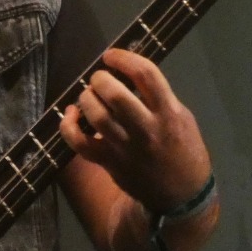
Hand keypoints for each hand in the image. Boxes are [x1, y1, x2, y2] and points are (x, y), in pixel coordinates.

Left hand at [59, 47, 211, 210]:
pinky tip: (71, 114)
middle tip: (100, 79)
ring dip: (85, 99)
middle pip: (115, 95)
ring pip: (96, 116)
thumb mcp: (182, 118)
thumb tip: (128, 74)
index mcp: (169, 113)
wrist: (180, 194)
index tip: (112, 55)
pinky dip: (68, 125)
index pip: (146, 75)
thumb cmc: (183, 149)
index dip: (125, 59)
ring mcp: (125, 147)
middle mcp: (146, 128)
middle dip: (101, 80)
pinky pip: (78, 142)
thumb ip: (158, 97)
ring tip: (89, 96)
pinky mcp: (108, 161)